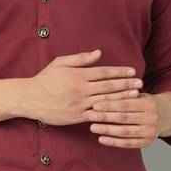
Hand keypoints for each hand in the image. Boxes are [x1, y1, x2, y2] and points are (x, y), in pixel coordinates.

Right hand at [24, 48, 142, 125]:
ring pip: (105, 101)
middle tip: (140, 83)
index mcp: (78, 75)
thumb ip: (80, 58)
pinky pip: (96, 115)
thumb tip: (98, 53)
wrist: (29, 98)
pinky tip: (119, 113)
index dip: (120, 72)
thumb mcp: (60, 63)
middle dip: (126, 84)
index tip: (132, 71)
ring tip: (135, 96)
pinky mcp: (76, 117)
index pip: (104, 72)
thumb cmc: (45, 79)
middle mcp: (81, 89)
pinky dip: (108, 114)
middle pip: (108, 86)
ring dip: (122, 98)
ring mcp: (79, 104)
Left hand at [85, 91, 162, 147]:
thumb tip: (101, 93)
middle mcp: (152, 118)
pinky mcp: (147, 143)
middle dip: (105, 117)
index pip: (125, 104)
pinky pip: (128, 143)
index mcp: (149, 104)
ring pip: (125, 132)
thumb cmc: (146, 103)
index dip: (109, 105)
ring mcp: (150, 132)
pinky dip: (113, 142)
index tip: (95, 105)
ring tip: (92, 127)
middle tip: (90, 116)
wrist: (167, 115)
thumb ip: (125, 95)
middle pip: (124, 118)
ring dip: (107, 130)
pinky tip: (101, 139)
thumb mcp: (139, 95)